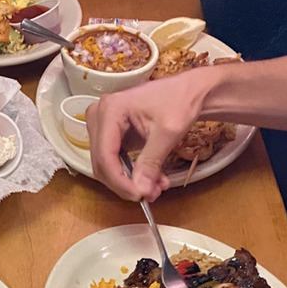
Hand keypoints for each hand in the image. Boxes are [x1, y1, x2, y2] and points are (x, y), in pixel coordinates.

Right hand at [85, 70, 210, 200]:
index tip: (139, 196)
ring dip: (128, 181)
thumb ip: (151, 162)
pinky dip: (130, 173)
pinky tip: (151, 178)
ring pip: (105, 164)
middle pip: (101, 162)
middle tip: (149, 195)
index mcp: (109, 110)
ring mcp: (101, 125)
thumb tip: (142, 191)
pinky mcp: (109, 134)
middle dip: (124, 183)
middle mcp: (98, 116)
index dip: (119, 180)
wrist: (188, 91)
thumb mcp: (167, 133)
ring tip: (156, 187)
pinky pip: (113, 160)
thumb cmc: (179, 102)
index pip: (105, 154)